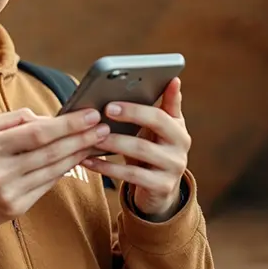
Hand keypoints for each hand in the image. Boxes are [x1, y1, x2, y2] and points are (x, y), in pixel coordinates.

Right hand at [0, 107, 109, 232]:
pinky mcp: (17, 207)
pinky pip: (47, 185)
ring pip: (53, 170)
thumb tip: (46, 118)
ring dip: (78, 155)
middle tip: (103, 128)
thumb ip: (13, 120)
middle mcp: (0, 170)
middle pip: (50, 152)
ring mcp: (9, 191)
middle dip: (80, 138)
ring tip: (96, 142)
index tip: (89, 114)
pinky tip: (76, 159)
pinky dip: (64, 171)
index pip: (37, 133)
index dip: (67, 124)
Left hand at [82, 78, 189, 220]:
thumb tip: (173, 80)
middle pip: (156, 124)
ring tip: (91, 135)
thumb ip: (163, 106)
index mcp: (178, 127)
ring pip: (141, 149)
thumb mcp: (160, 129)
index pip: (163, 109)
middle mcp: (181, 146)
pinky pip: (131, 175)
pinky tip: (86, 160)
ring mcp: (174, 167)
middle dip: (130, 114)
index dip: (142, 103)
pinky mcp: (162, 186)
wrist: (159, 188)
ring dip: (113, 141)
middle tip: (104, 109)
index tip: (116, 98)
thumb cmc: (153, 149)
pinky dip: (106, 167)